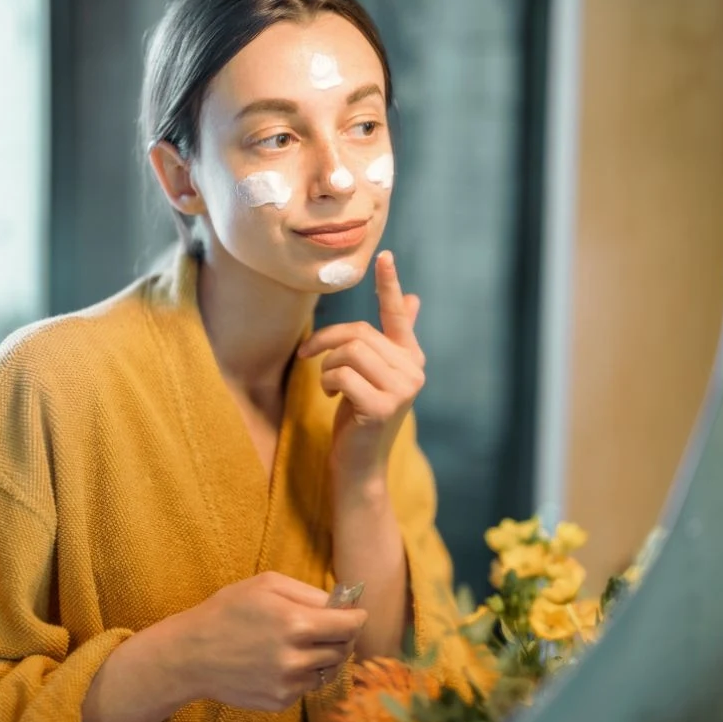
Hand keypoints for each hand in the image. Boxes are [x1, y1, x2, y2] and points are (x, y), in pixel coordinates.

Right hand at [175, 572, 366, 711]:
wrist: (191, 654)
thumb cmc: (228, 611)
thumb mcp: (268, 584)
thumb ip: (311, 592)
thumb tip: (344, 603)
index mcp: (297, 623)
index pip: (350, 625)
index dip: (357, 618)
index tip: (355, 614)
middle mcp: (296, 658)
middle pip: (344, 649)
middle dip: (342, 635)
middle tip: (329, 626)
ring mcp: (288, 684)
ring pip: (329, 669)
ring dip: (324, 655)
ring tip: (302, 642)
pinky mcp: (280, 701)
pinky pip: (309, 686)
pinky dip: (305, 673)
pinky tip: (282, 660)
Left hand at [298, 250, 424, 486]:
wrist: (358, 465)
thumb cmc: (360, 417)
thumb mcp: (373, 374)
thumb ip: (391, 340)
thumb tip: (414, 300)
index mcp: (411, 358)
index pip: (397, 315)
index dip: (389, 284)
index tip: (384, 255)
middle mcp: (413, 371)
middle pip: (359, 332)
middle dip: (326, 341)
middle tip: (309, 355)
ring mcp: (402, 390)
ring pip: (350, 351)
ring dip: (328, 367)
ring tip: (332, 386)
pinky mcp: (382, 406)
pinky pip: (342, 374)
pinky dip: (329, 383)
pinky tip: (335, 399)